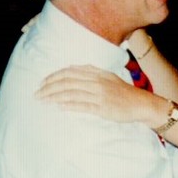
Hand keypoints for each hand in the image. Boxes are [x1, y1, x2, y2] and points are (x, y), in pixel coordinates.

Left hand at [37, 65, 161, 123]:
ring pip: (72, 93)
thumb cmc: (123, 92)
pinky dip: (69, 105)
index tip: (42, 82)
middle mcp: (96, 81)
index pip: (69, 72)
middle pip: (67, 82)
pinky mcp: (102, 108)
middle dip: (49, 87)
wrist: (141, 104)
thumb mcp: (107, 76)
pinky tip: (59, 106)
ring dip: (54, 96)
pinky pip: (82, 105)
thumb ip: (90, 72)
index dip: (53, 76)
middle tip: (37, 93)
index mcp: (96, 73)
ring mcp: (99, 94)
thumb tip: (71, 69)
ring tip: (43, 100)